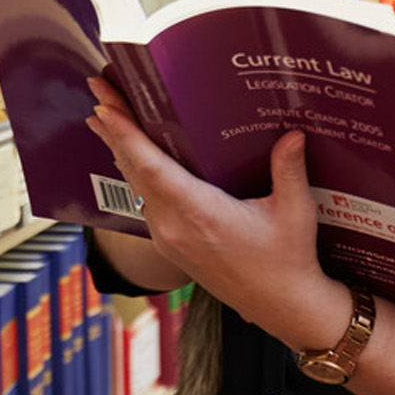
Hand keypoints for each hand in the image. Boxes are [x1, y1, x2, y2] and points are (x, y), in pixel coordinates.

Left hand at [85, 76, 326, 332]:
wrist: (282, 307)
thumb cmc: (288, 261)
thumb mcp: (295, 212)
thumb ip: (288, 170)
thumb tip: (292, 132)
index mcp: (199, 214)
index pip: (152, 167)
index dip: (126, 134)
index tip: (105, 105)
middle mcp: (174, 226)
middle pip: (134, 169)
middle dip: (114, 127)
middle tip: (99, 87)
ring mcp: (168, 237)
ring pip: (135, 184)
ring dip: (119, 147)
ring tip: (103, 114)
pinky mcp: (171, 244)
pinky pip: (144, 199)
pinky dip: (133, 170)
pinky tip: (128, 154)